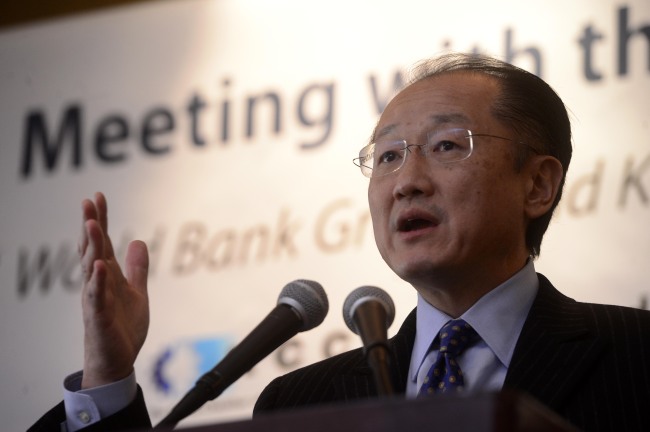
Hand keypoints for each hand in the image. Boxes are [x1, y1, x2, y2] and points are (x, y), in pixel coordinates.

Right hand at [78, 192, 149, 388]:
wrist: (116, 361)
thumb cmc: (122, 327)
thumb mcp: (136, 292)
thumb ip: (137, 269)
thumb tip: (139, 241)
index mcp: (107, 276)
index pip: (101, 242)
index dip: (100, 220)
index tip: (97, 196)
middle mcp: (98, 283)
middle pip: (92, 249)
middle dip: (90, 225)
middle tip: (88, 201)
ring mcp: (96, 299)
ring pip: (91, 268)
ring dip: (90, 246)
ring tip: (90, 224)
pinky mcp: (99, 317)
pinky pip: (96, 297)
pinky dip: (98, 281)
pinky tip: (100, 265)